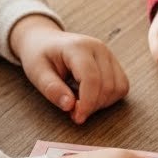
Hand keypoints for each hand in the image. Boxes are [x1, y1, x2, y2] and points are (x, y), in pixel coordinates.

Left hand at [9, 16, 128, 123]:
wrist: (44, 40)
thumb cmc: (39, 55)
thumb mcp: (36, 72)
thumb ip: (52, 88)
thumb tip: (69, 106)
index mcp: (78, 47)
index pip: (91, 78)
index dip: (87, 103)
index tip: (77, 117)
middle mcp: (98, 48)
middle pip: (107, 86)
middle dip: (93, 106)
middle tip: (74, 113)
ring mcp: (108, 54)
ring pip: (119, 87)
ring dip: (102, 103)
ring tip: (82, 103)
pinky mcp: (113, 63)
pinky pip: (121, 86)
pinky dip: (109, 98)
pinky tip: (91, 97)